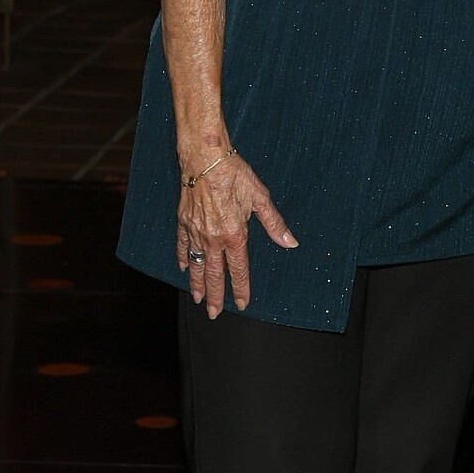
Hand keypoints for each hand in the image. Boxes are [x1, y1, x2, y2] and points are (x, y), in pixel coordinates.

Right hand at [175, 153, 298, 318]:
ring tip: (197, 299)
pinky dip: (184, 258)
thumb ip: (274, 224)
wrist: (205, 158)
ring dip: (197, 283)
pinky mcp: (184, 222)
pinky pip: (183, 246)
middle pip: (214, 274)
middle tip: (214, 314)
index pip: (239, 270)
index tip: (242, 304)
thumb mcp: (260, 198)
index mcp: (234, 235)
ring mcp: (196, 232)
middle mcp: (213, 238)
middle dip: (215, 296)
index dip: (241, 289)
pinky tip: (184, 268)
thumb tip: (290, 242)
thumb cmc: (234, 175)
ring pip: (197, 265)